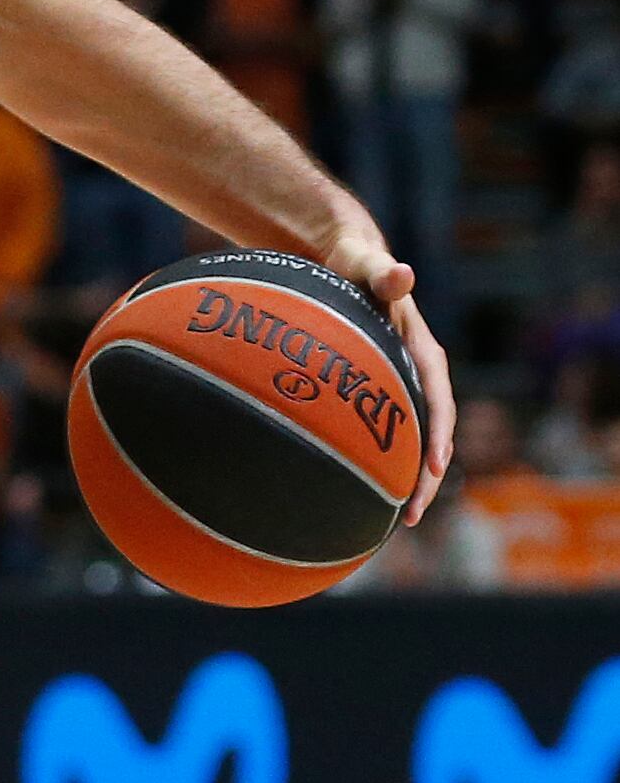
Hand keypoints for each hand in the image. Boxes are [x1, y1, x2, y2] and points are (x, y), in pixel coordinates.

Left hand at [313, 225, 453, 524]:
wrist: (344, 260)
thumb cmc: (354, 263)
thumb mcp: (367, 264)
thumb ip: (382, 271)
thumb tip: (401, 271)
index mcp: (423, 352)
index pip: (438, 400)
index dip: (438, 435)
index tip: (434, 466)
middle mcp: (417, 375)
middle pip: (431, 434)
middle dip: (427, 477)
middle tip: (412, 516)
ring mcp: (399, 388)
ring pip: (411, 442)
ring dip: (409, 481)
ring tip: (398, 522)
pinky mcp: (378, 394)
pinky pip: (386, 435)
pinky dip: (382, 464)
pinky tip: (360, 495)